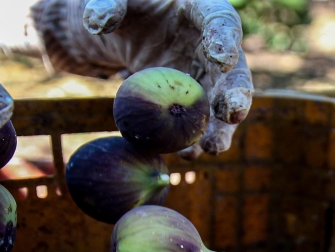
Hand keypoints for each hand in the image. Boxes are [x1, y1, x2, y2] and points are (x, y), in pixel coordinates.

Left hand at [0, 0, 251, 156]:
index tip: (222, 58)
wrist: (135, 30)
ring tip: (212, 148)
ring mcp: (208, 78)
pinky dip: (194, 138)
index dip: (225, 40)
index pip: (222, 21)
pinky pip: (200, 122)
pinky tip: (184, 154)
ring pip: (223, 106)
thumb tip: (98, 23)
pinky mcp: (194, 101)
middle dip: (236, 94)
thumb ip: (110, 4)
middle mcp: (216, 48)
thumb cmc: (135, 6)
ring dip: (221, 128)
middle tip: (231, 112)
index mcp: (205, 11)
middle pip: (235, 72)